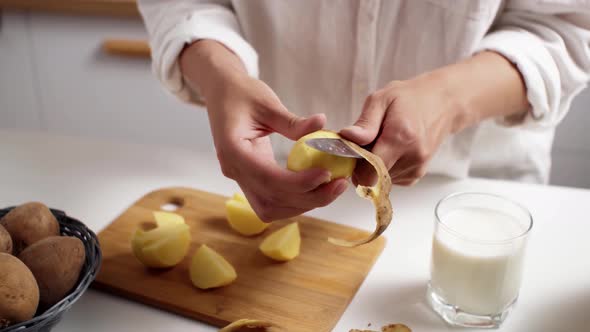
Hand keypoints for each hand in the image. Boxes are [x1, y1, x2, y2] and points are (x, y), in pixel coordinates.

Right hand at [180, 41, 348, 220]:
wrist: (222, 93)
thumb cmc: (242, 93)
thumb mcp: (268, 103)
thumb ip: (293, 121)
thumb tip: (321, 123)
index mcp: (233, 150)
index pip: (268, 178)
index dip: (299, 182)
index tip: (326, 174)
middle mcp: (233, 170)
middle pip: (271, 201)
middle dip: (307, 198)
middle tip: (338, 184)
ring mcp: (239, 178)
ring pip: (270, 209)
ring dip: (302, 204)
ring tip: (331, 188)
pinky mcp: (248, 179)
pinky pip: (270, 201)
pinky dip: (293, 201)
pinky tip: (315, 187)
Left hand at [340, 75, 463, 185]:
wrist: (443, 103)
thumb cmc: (410, 98)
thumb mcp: (382, 99)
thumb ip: (365, 122)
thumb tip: (347, 137)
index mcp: (400, 138)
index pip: (369, 172)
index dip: (354, 166)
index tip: (351, 152)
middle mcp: (412, 158)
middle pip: (373, 177)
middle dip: (362, 165)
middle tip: (366, 144)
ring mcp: (417, 168)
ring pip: (380, 180)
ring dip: (373, 166)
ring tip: (381, 143)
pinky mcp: (417, 175)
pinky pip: (390, 179)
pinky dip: (384, 169)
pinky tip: (390, 150)